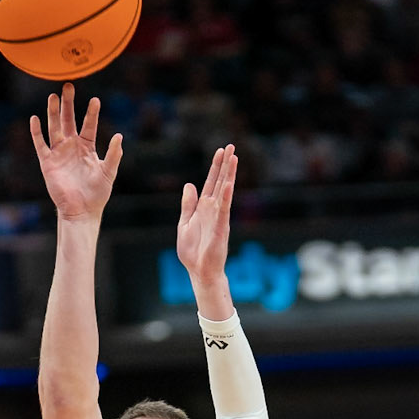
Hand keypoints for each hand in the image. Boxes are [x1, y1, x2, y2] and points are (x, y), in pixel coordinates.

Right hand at [30, 83, 121, 221]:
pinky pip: (41, 144)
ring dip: (53, 112)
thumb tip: (120, 135)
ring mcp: (59, 153)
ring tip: (53, 96)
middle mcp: (72, 147)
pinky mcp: (48, 162)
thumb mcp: (108, 173)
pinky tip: (35, 118)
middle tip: (68, 86)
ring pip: (54, 127)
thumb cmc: (97, 194)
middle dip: (68, 104)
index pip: (88, 125)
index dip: (91, 113)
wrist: (81, 211)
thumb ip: (114, 155)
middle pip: (68, 120)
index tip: (95, 100)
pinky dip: (37, 132)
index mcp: (87, 147)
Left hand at [176, 145, 236, 294]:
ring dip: (229, 174)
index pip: (211, 183)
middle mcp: (213, 210)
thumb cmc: (193, 253)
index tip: (220, 151)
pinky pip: (224, 210)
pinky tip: (229, 184)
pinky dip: (226, 197)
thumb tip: (189, 185)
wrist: (199, 272)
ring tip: (234, 157)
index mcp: (203, 208)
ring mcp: (219, 218)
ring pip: (225, 191)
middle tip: (231, 146)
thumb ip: (187, 205)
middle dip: (225, 164)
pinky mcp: (220, 228)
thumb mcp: (184, 224)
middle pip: (220, 182)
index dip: (215, 167)